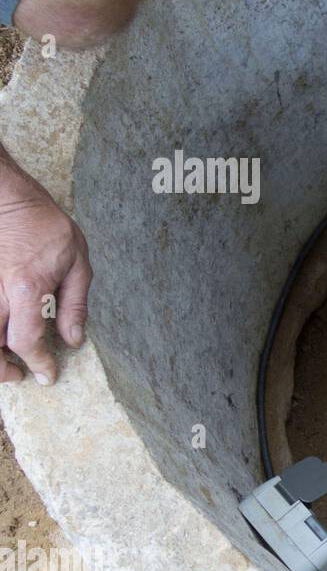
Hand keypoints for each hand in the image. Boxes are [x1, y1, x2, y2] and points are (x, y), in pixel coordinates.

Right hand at [0, 163, 91, 384]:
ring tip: (5, 362)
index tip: (47, 375)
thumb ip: (75, 304)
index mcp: (27, 288)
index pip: (26, 340)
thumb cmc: (44, 224)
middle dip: (2, 370)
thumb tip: (74, 339)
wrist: (6, 196)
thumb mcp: (76, 261)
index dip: (38, 363)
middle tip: (19, 375)